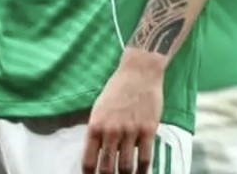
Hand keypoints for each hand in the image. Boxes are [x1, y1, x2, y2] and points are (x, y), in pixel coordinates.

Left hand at [83, 52, 163, 173]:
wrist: (140, 72)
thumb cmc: (117, 88)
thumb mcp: (99, 108)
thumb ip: (98, 131)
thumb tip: (98, 153)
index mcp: (96, 126)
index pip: (89, 160)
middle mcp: (111, 131)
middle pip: (107, 168)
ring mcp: (130, 131)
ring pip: (126, 166)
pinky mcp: (148, 130)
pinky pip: (145, 158)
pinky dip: (142, 171)